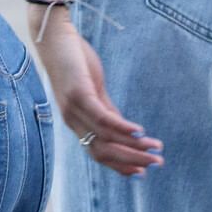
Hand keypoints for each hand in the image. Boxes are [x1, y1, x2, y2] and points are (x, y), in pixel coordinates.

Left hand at [33, 14, 162, 176]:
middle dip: (132, 161)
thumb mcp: (94, 89)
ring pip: (106, 138)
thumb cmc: (74, 62)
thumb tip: (127, 130)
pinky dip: (123, 128)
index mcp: (76, 122)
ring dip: (134, 147)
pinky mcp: (79, 93)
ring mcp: (74, 108)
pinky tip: (140, 132)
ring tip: (156, 150)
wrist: (54, 38)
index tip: (142, 174)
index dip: (120, 166)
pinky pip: (103, 118)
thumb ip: (107, 110)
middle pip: (103, 152)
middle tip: (157, 164)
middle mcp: (72, 121)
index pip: (97, 153)